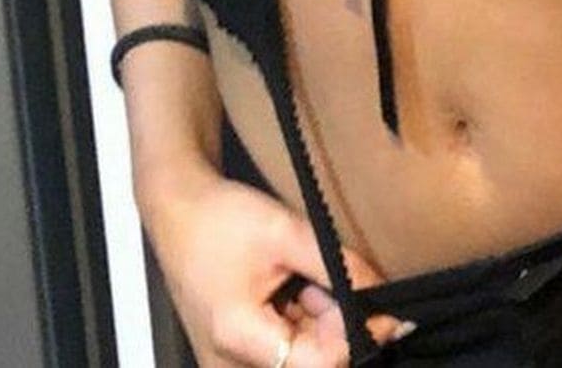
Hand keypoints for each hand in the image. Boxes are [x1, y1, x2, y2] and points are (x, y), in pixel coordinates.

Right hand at [143, 157, 415, 366]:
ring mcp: (229, 362)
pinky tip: (294, 284)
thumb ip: (337, 266)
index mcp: (239, 338)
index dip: (358, 335)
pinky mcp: (233, 353)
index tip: (386, 308)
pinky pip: (281, 348)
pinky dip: (300, 320)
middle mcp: (230, 364)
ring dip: (318, 320)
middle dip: (337, 323)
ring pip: (299, 355)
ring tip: (305, 273)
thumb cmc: (220, 218)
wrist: (175, 209)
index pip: (320, 361)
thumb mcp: (286, 232)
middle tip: (340, 278)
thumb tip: (383, 293)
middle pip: (309, 360)